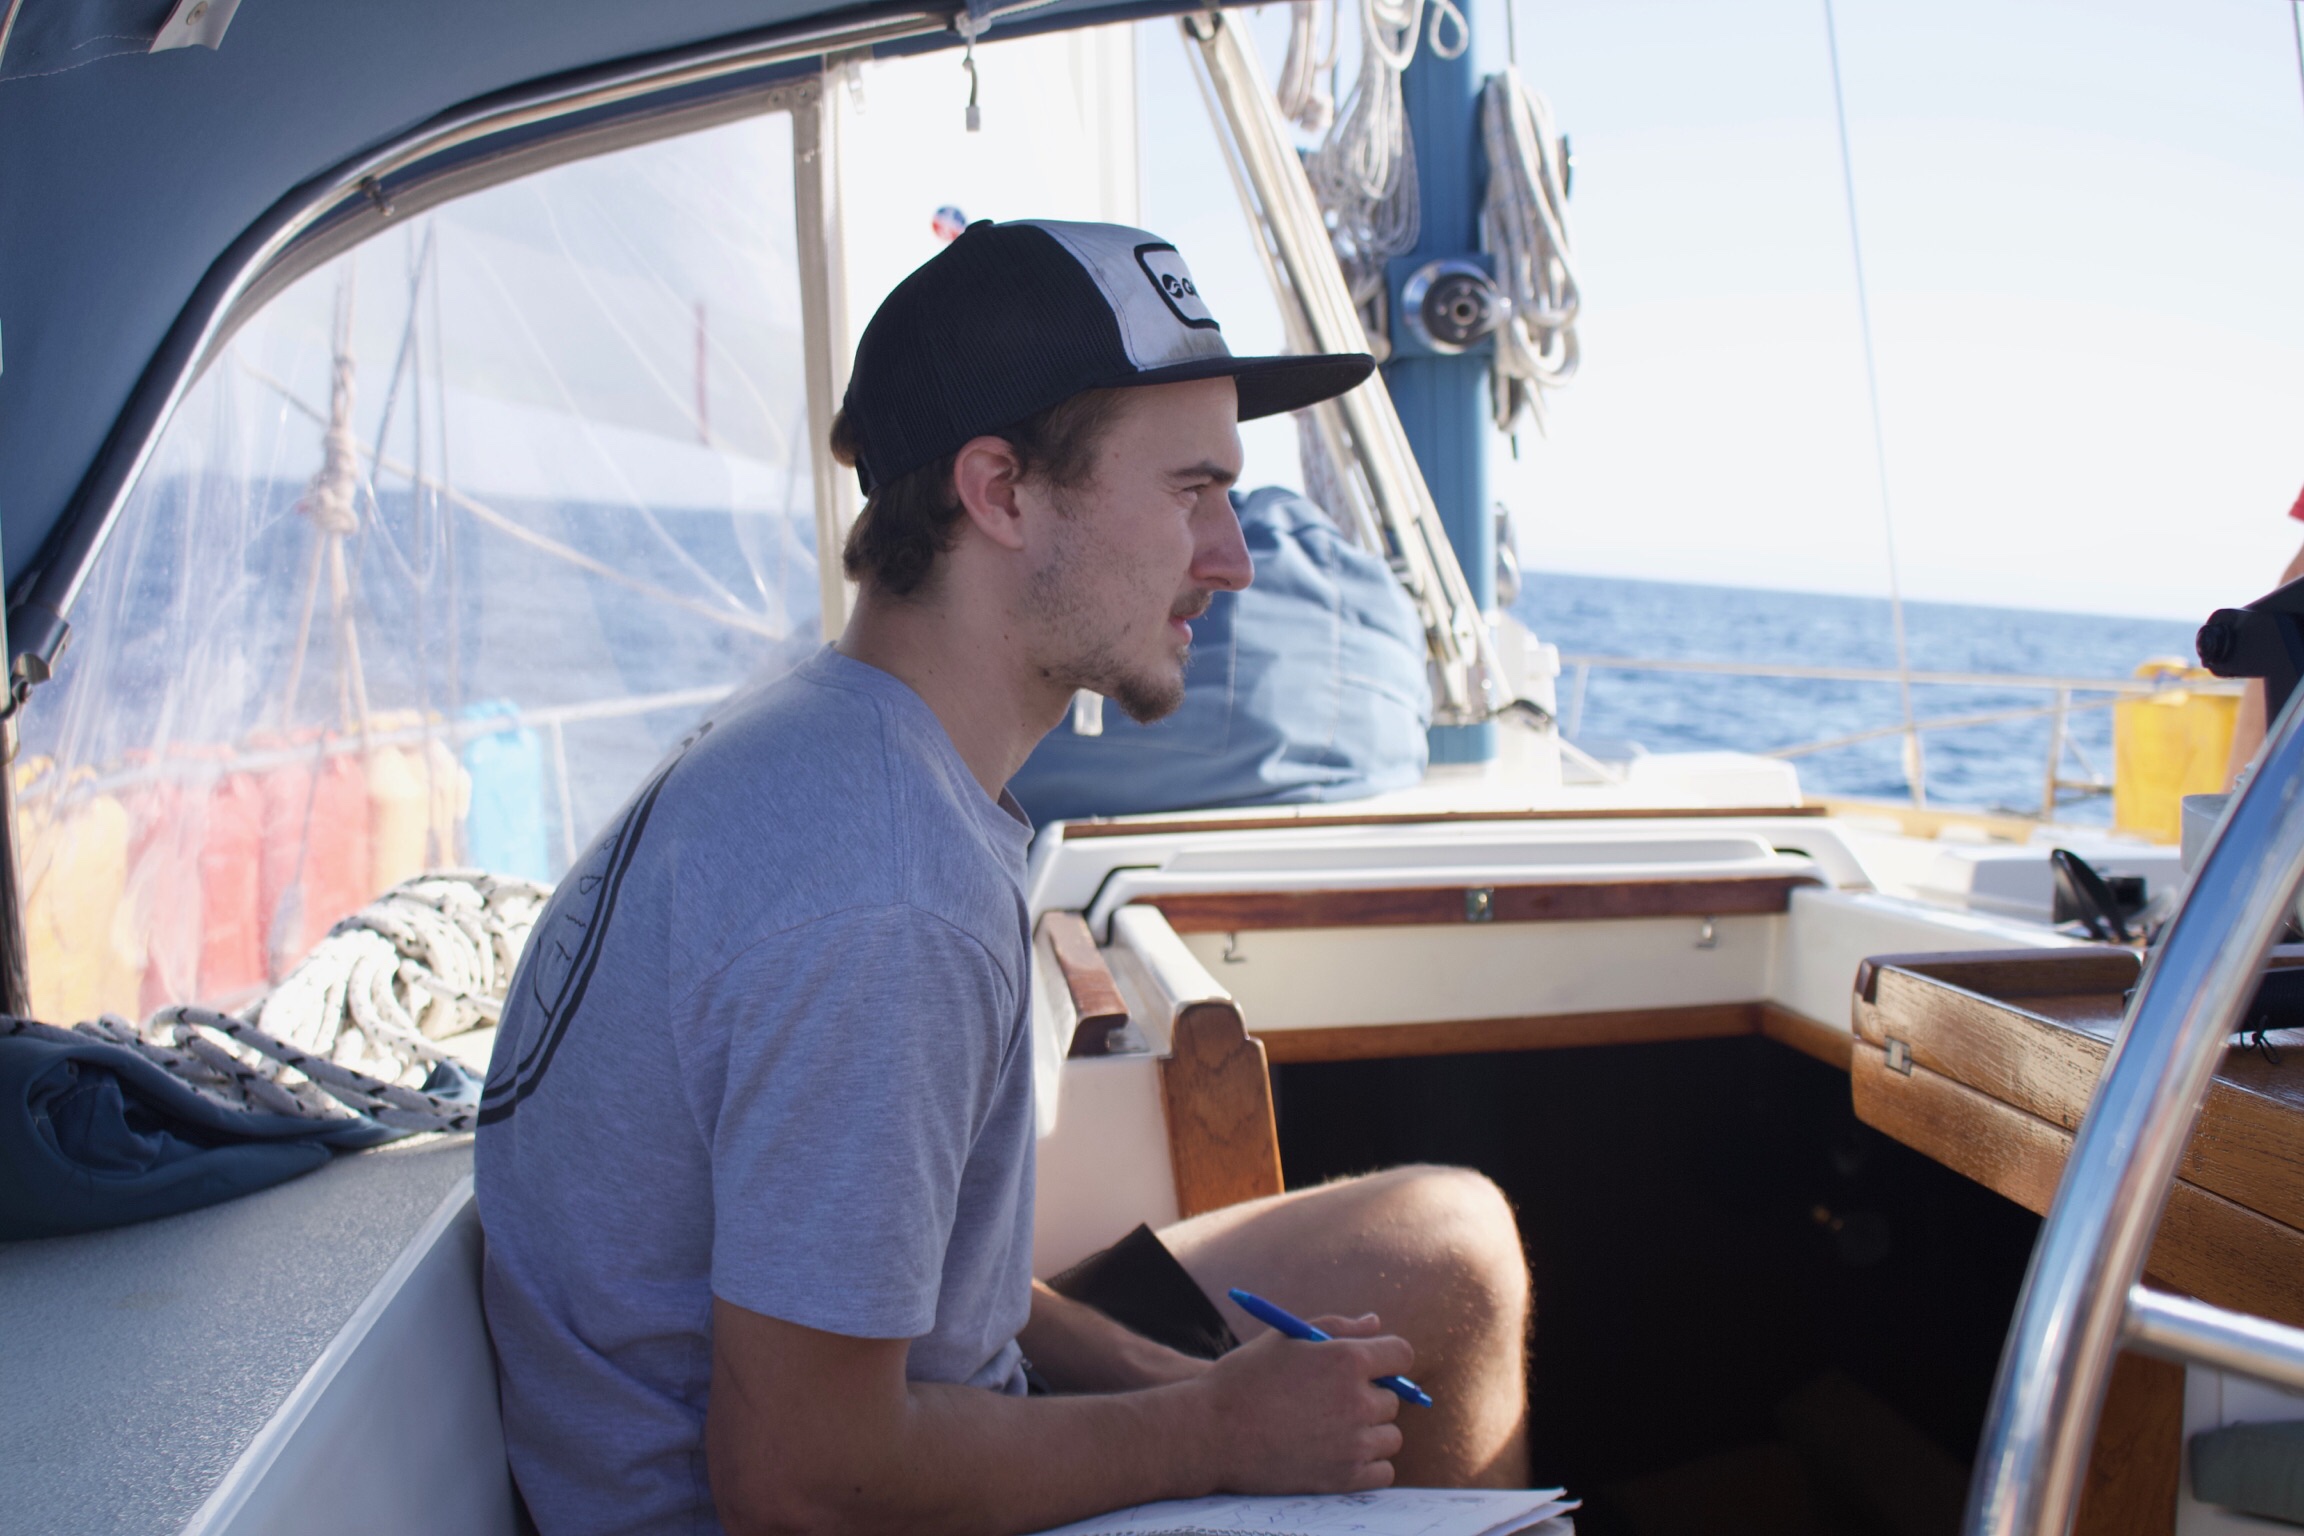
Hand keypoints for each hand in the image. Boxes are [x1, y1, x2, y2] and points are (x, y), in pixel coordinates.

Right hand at [1191, 1313, 1411, 1494]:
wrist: (1210, 1431)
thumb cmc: (1245, 1378)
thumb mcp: (1287, 1337)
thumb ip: (1338, 1327)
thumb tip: (1375, 1323)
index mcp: (1346, 1360)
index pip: (1401, 1355)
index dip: (1389, 1358)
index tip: (1375, 1367)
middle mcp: (1357, 1401)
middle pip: (1393, 1398)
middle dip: (1369, 1395)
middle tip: (1333, 1400)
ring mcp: (1353, 1444)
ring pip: (1390, 1437)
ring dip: (1370, 1432)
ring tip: (1331, 1429)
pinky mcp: (1344, 1479)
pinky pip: (1382, 1471)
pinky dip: (1368, 1464)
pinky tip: (1340, 1454)